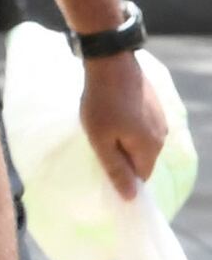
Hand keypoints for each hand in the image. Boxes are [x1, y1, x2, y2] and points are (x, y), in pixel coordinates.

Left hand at [82, 49, 169, 198]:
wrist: (111, 62)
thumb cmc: (102, 103)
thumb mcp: (101, 140)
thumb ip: (115, 168)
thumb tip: (130, 197)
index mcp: (150, 148)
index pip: (141, 176)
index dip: (124, 177)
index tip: (103, 169)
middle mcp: (161, 136)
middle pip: (142, 159)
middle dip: (123, 157)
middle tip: (98, 146)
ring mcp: (159, 118)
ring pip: (141, 141)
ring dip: (124, 140)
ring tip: (103, 129)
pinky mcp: (153, 105)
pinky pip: (142, 125)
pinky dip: (128, 126)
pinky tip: (112, 115)